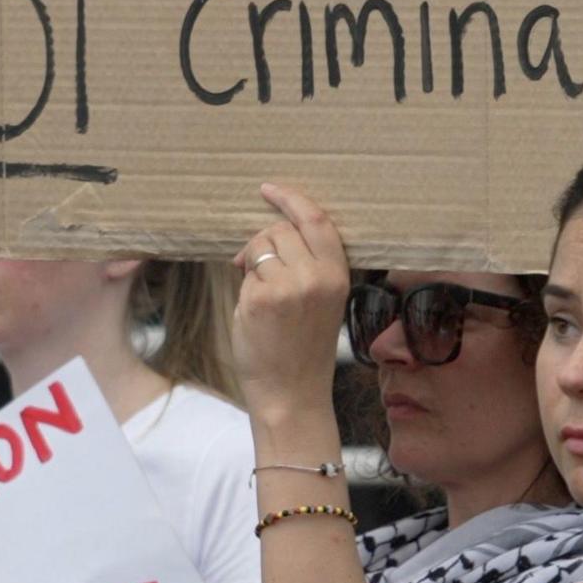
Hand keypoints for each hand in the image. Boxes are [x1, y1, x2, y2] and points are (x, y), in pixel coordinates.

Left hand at [230, 183, 353, 424]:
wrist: (292, 393)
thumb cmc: (303, 348)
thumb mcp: (322, 301)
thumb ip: (308, 265)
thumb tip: (271, 232)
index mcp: (339, 275)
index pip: (317, 220)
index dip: (292, 199)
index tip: (269, 190)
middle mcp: (317, 277)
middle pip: (281, 229)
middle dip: (264, 242)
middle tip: (255, 268)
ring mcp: (288, 286)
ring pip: (260, 245)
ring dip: (252, 261)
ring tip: (260, 295)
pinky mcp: (260, 298)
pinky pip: (245, 270)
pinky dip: (244, 283)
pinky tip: (254, 310)